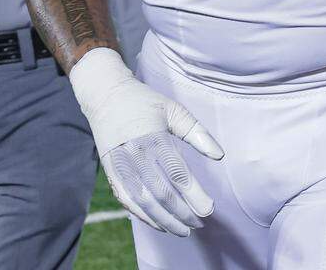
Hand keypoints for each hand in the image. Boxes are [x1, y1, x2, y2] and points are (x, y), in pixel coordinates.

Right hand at [69, 48, 222, 235]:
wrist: (106, 96)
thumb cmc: (146, 103)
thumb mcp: (174, 110)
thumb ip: (197, 133)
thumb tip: (219, 156)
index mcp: (153, 138)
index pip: (177, 174)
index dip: (194, 195)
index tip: (209, 209)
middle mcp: (134, 155)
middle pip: (160, 193)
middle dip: (181, 213)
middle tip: (199, 224)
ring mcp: (120, 166)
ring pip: (142, 202)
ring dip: (163, 220)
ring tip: (182, 230)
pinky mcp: (110, 173)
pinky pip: (126, 201)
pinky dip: (142, 216)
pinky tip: (159, 224)